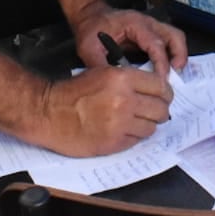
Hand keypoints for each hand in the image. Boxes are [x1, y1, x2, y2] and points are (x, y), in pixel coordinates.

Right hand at [39, 66, 173, 156]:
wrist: (50, 113)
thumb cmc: (74, 92)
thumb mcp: (103, 73)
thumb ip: (129, 80)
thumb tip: (153, 89)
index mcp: (123, 78)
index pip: (161, 86)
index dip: (164, 93)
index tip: (162, 97)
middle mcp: (125, 100)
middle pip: (161, 109)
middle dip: (159, 111)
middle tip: (152, 112)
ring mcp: (121, 123)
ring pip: (151, 127)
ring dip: (146, 125)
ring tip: (134, 122)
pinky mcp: (114, 142)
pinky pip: (137, 141)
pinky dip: (133, 137)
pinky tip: (121, 131)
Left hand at [73, 6, 187, 75]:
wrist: (90, 15)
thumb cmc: (91, 28)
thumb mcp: (89, 47)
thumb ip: (99, 65)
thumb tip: (111, 84)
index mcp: (134, 24)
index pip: (155, 44)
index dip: (161, 64)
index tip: (160, 80)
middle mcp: (147, 22)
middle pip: (174, 36)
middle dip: (178, 57)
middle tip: (174, 77)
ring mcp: (152, 26)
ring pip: (175, 37)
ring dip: (178, 55)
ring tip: (173, 74)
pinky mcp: (151, 32)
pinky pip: (168, 41)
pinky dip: (172, 55)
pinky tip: (165, 70)